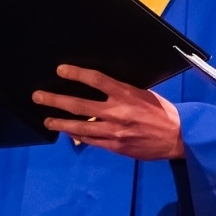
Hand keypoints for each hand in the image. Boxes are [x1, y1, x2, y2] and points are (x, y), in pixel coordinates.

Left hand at [34, 65, 184, 160]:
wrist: (178, 137)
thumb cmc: (162, 112)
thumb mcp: (143, 94)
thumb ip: (121, 93)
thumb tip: (100, 89)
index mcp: (126, 94)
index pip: (96, 80)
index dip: (76, 73)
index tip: (61, 69)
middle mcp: (116, 112)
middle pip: (79, 104)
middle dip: (55, 100)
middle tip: (38, 96)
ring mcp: (113, 131)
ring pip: (79, 127)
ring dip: (59, 123)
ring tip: (47, 121)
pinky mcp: (114, 146)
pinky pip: (90, 140)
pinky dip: (77, 136)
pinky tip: (67, 134)